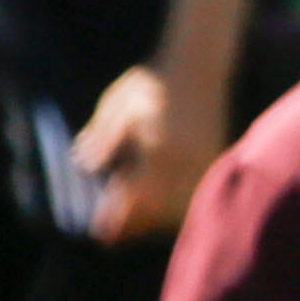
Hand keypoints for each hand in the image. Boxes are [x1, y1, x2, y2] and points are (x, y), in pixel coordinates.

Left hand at [74, 61, 228, 241]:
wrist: (199, 64)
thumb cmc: (154, 81)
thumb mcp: (119, 104)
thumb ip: (104, 136)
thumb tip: (85, 165)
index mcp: (160, 149)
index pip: (136, 197)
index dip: (117, 219)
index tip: (100, 233)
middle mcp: (185, 160)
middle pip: (160, 209)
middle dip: (136, 224)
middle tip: (112, 236)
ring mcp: (203, 160)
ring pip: (181, 205)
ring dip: (158, 218)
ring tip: (135, 222)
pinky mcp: (214, 157)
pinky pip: (195, 193)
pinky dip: (177, 204)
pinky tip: (162, 203)